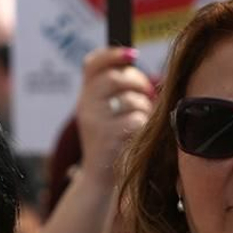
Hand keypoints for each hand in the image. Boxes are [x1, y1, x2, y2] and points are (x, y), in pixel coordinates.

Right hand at [74, 47, 154, 187]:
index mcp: (85, 96)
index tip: (132, 55)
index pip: (92, 64)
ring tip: (140, 121)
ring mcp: (95, 122)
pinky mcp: (107, 138)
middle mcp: (85, 106)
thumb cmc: (111, 140)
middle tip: (146, 93)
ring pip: (131, 100)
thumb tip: (134, 64)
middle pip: (116, 78)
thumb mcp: (105, 112)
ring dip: (144, 109)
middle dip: (138, 83)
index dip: (112, 54)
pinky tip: (137, 136)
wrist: (99, 178)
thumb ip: (115, 88)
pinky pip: (136, 120)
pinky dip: (143, 127)